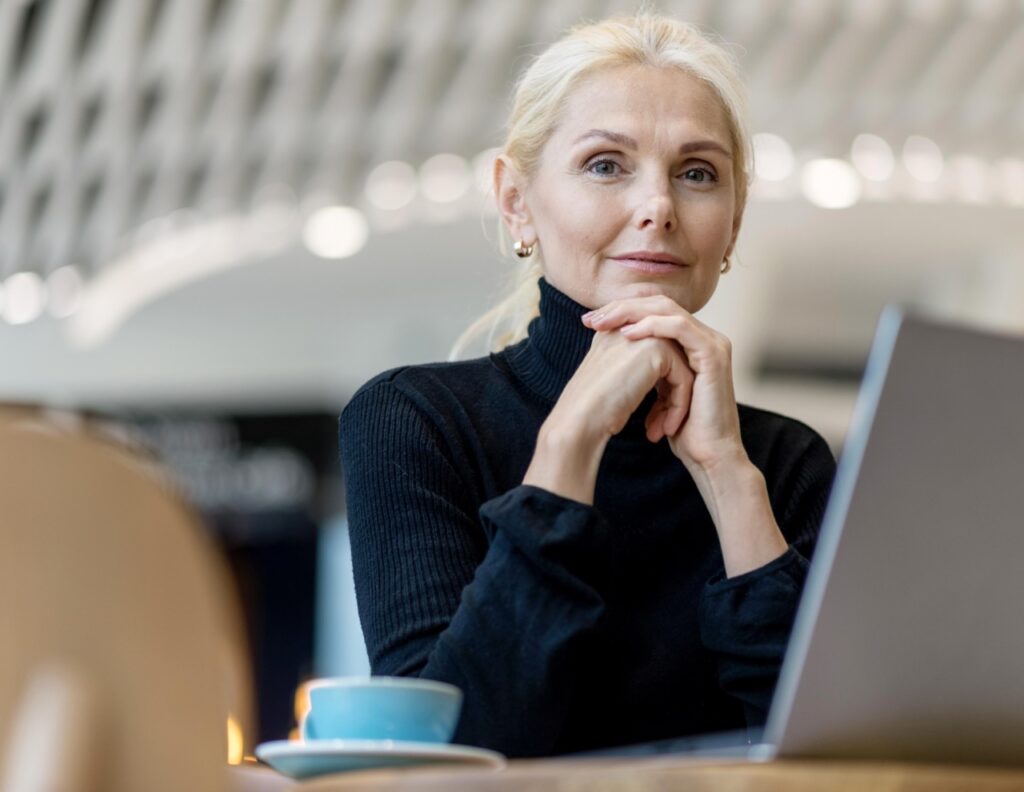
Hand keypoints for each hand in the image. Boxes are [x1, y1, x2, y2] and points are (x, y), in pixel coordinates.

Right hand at [522, 326, 691, 503]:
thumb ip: (631, 371)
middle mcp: (627, 328)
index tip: (652, 421)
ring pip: (680, 369)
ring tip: (665, 429)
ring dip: (677, 402)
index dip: (658, 388)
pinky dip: (679, 405)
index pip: (653, 356)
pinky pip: (683, 377)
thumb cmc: (591, 411)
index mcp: (613, 333)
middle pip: (670, 360)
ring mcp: (643, 334)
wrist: (580, 419)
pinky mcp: (657, 349)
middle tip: (664, 425)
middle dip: (671, 393)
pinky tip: (667, 428)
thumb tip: (656, 380)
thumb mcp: (613, 384)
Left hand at [582, 295, 744, 471]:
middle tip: (591, 319)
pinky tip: (628, 334)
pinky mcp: (713, 354)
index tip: (590, 323)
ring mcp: (712, 343)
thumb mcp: (656, 391)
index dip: (621, 312)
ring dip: (631, 313)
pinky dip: (651, 326)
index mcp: (691, 342)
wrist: (707, 455)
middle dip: (622, 308)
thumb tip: (614, 353)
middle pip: (659, 304)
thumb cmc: (681, 430)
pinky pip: (679, 327)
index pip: (653, 312)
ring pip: (667, 309)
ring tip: (603, 323)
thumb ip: (647, 368)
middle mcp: (703, 337)